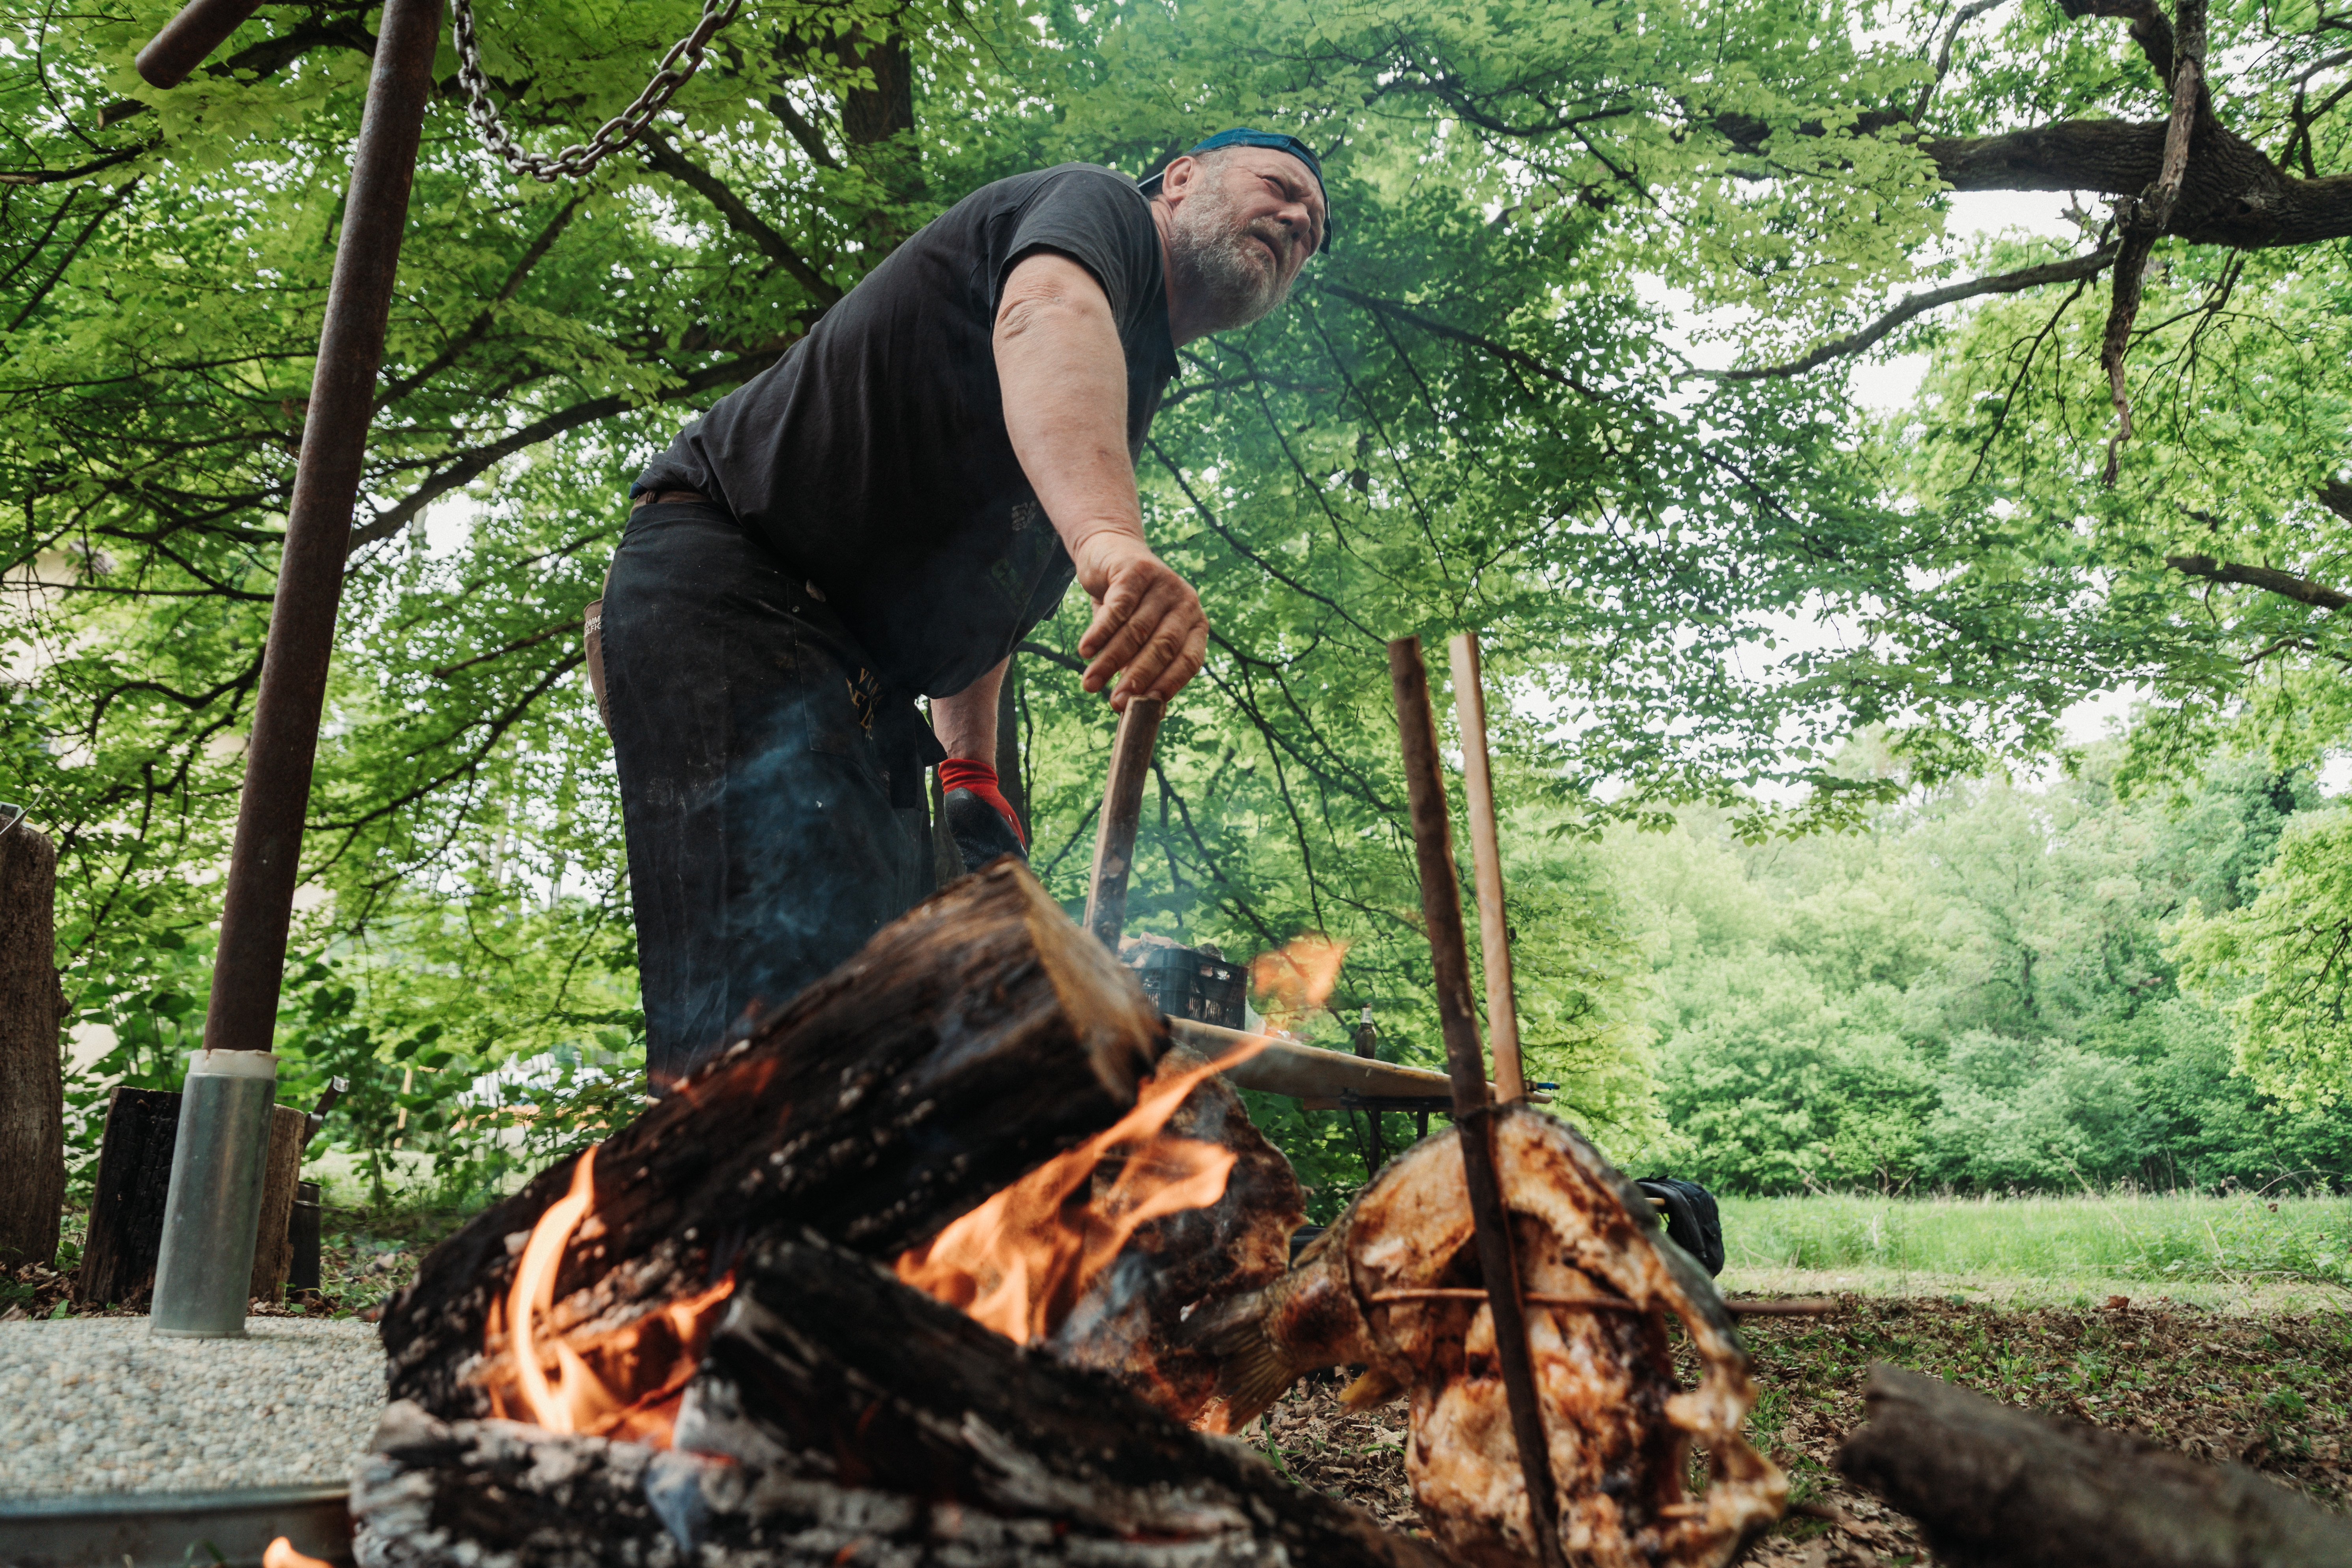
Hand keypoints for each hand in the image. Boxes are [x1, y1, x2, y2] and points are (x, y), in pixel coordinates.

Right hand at [1071, 531, 1207, 709]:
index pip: (1189, 661)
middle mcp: (1187, 602)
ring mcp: (1164, 583)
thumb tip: (1141, 714)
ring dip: (1110, 661)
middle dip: (1137, 679)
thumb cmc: (1127, 606)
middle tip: (1115, 704)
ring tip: (1090, 684)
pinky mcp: (1137, 570)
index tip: (1146, 709)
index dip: (1168, 686)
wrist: (1109, 553)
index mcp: (1195, 624)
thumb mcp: (1139, 637)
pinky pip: (1117, 608)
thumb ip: (1142, 667)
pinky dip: (1100, 633)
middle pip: (1162, 648)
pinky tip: (1084, 652)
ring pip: (1136, 631)